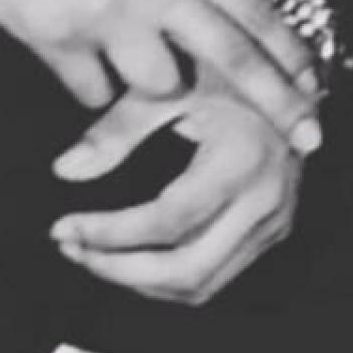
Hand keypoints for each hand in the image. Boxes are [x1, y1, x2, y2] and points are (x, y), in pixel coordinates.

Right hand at [0, 0, 324, 152]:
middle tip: (310, 135)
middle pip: (231, 56)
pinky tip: (82, 63)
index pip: (251, 6)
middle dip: (276, 101)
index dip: (289, 51)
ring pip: (162, 88)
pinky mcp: (57, 45)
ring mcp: (106, 18)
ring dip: (157, 87)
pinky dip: (93, 87)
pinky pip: (94, 96)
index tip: (317, 82)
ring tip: (136, 63)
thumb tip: (212, 9)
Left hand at [49, 80, 305, 301]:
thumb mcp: (173, 87)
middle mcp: (266, 202)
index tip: (63, 227)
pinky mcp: (271, 231)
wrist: (289, 71)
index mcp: (243, 161)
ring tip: (92, 254)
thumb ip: (118, 128)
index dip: (109, 233)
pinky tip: (130, 254)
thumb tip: (65, 169)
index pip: (167, 221)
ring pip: (200, 285)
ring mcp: (274, 223)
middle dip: (119, 270)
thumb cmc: (229, 67)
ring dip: (139, 280)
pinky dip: (167, 276)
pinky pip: (215, 275)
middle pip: (186, 271)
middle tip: (72, 249)